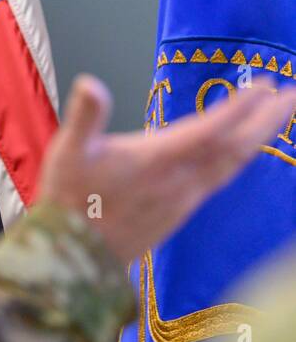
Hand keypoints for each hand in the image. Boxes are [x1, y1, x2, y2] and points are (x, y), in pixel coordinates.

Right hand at [36, 74, 295, 262]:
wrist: (72, 258)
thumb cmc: (68, 200)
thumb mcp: (67, 152)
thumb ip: (85, 116)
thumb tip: (89, 83)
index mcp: (155, 160)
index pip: (210, 130)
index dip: (239, 107)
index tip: (266, 85)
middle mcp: (178, 181)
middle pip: (234, 148)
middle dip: (266, 120)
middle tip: (292, 94)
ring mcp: (182, 199)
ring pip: (231, 165)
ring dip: (257, 137)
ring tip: (276, 116)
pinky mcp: (179, 212)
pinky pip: (219, 179)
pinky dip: (237, 159)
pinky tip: (237, 152)